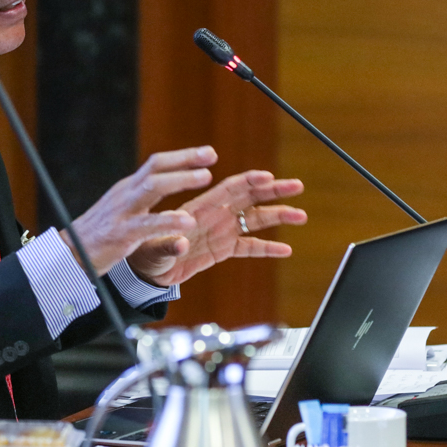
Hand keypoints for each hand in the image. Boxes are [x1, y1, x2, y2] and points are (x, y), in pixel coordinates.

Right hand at [66, 147, 215, 274]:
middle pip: (156, 168)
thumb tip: (166, 184)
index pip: (156, 165)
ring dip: (180, 180)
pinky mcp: (120, 234)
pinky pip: (147, 224)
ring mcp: (122, 212)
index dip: (182, 157)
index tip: (208, 153)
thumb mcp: (122, 209)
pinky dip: (169, 221)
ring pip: (152, 187)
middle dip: (185, 159)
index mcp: (128, 189)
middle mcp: (125, 194)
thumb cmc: (99, 234)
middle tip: (211, 155)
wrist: (68, 254)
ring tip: (206, 177)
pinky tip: (187, 223)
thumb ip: (143, 197)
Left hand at [126, 170, 304, 287]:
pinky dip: (267, 247)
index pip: (228, 189)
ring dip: (278, 216)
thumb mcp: (154, 249)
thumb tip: (181, 242)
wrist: (145, 270)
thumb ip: (169, 244)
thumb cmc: (146, 253)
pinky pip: (248, 247)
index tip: (268, 176)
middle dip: (273, 191)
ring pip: (255, 219)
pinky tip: (286, 249)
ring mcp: (221, 231)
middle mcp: (215, 216)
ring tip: (301, 215)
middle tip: (297, 185)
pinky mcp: (222, 250)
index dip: (248, 181)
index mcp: (199, 209)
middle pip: (249, 197)